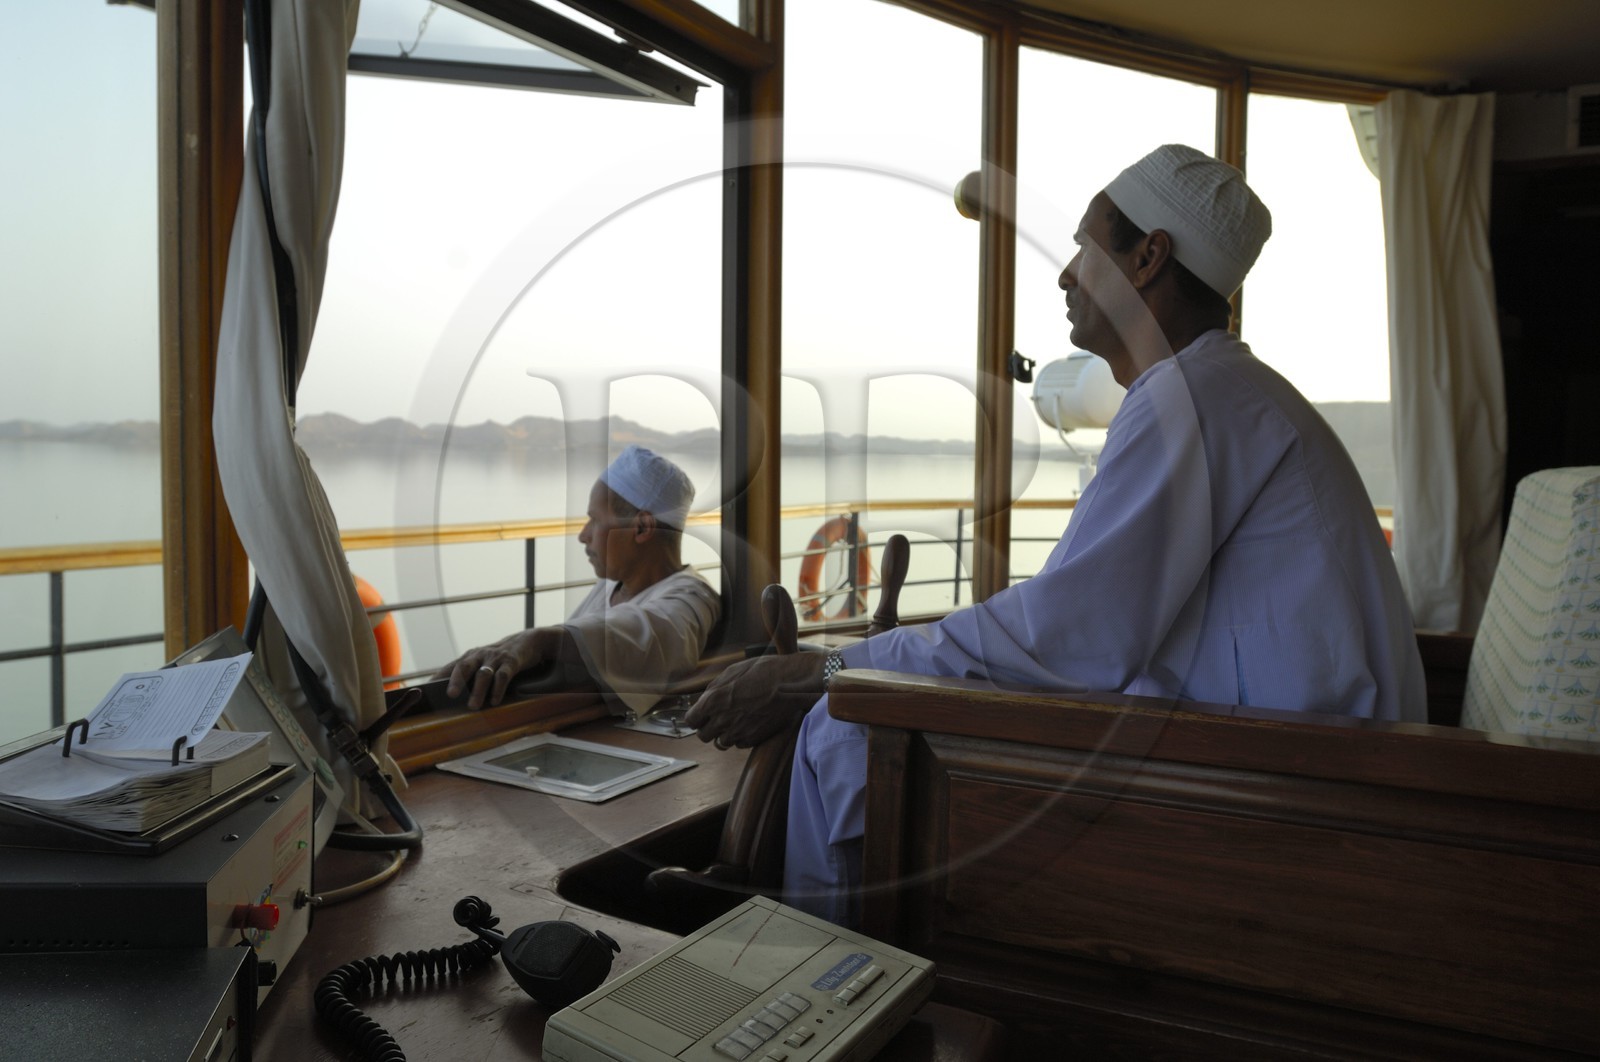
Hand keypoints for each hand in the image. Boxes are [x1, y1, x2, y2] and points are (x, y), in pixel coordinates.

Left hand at [434, 629, 549, 709]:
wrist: (527, 642)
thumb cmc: (499, 658)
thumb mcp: (482, 662)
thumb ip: (468, 675)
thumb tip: (449, 697)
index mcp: (469, 657)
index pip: (449, 668)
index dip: (436, 679)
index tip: (425, 691)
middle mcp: (480, 655)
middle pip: (464, 667)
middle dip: (456, 681)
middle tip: (450, 695)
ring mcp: (495, 658)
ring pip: (484, 674)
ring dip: (478, 691)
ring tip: (473, 706)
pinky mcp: (511, 662)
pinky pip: (503, 676)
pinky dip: (498, 689)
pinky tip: (495, 701)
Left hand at [684, 652, 827, 749]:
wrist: (791, 683)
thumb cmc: (763, 671)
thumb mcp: (732, 671)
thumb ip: (714, 688)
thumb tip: (704, 698)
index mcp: (713, 701)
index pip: (691, 720)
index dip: (696, 717)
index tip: (700, 714)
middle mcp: (722, 720)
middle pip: (703, 736)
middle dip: (708, 727)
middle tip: (717, 718)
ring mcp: (738, 732)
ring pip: (721, 743)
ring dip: (725, 734)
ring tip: (735, 721)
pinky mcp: (753, 739)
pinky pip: (740, 744)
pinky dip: (741, 737)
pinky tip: (749, 724)